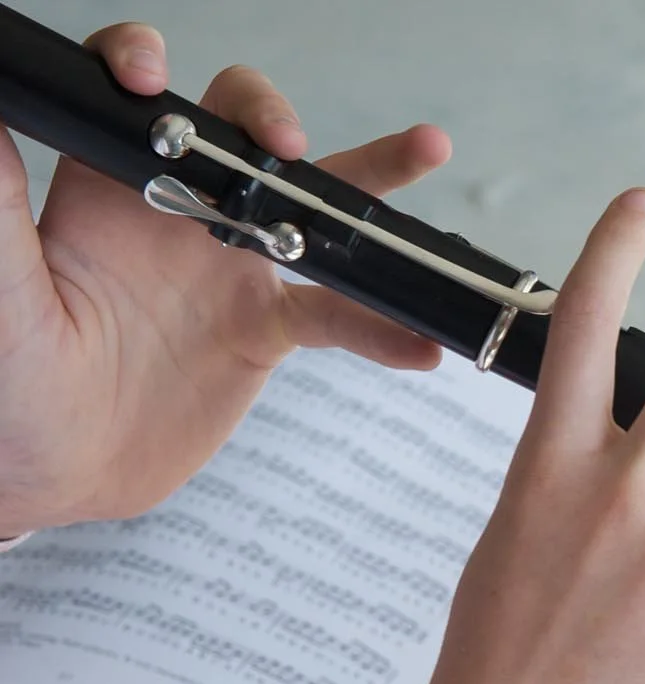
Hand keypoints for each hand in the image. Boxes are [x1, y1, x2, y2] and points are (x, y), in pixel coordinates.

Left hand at [0, 22, 451, 532]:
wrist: (48, 479)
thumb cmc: (3, 386)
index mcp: (101, 189)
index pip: (132, 99)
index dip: (143, 64)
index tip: (149, 78)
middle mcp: (172, 215)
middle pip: (236, 131)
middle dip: (268, 117)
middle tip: (285, 146)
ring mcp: (226, 274)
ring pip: (311, 209)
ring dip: (370, 182)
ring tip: (424, 150)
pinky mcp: (261, 335)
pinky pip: (337, 319)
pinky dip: (384, 328)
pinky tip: (422, 342)